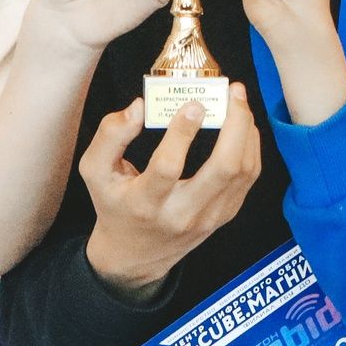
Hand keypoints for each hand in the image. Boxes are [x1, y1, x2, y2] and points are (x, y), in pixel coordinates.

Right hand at [79, 85, 261, 298]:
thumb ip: (110, 135)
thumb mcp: (95, 172)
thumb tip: (139, 106)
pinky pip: (247, 177)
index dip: (182, 133)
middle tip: (232, 92)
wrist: (135, 254)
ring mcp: (209, 217)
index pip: (168, 167)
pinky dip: (250, 146)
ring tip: (238, 100)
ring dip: (246, 131)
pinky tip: (242, 125)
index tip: (193, 104)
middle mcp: (182, 213)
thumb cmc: (114, 204)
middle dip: (235, 125)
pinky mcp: (224, 215)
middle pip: (223, 169)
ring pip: (242, 172)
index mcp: (145, 203)